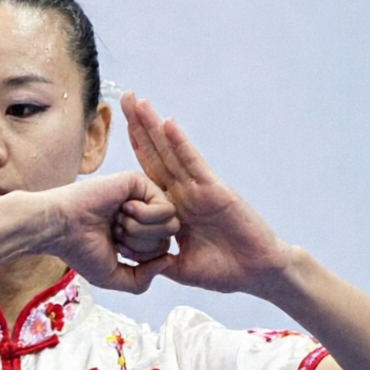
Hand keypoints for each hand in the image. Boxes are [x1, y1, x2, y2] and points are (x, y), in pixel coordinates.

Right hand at [39, 168, 173, 295]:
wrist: (61, 228)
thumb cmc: (80, 251)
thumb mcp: (111, 276)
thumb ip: (140, 280)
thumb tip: (168, 262)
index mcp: (135, 235)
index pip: (160, 250)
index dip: (140, 257)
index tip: (116, 249)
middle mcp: (142, 216)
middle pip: (168, 238)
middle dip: (141, 245)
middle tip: (116, 235)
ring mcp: (143, 198)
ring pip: (171, 223)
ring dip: (141, 231)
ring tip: (117, 222)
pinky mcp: (143, 183)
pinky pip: (166, 208)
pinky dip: (145, 217)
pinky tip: (123, 209)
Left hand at [122, 93, 294, 295]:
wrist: (254, 273)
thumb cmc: (222, 270)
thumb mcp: (178, 267)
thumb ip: (157, 260)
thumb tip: (134, 262)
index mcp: (175, 208)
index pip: (148, 174)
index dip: (135, 150)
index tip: (116, 130)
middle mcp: (186, 192)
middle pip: (157, 153)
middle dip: (140, 126)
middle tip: (123, 97)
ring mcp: (200, 189)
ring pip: (172, 152)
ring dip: (155, 126)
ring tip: (138, 102)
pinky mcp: (215, 191)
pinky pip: (193, 164)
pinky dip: (181, 144)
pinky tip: (168, 125)